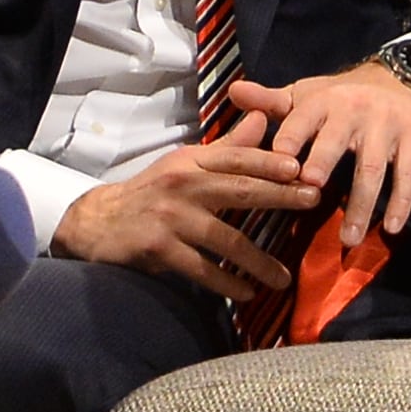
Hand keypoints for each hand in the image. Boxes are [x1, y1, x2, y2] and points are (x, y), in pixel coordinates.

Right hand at [51, 131, 321, 295]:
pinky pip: (200, 268)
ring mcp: (170, 216)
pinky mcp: (158, 247)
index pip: (237, 157)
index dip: (271, 161)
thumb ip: (228, 148)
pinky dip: (225, 283)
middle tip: (313, 201)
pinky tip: (246, 293)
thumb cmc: (152, 192)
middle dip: (279, 195)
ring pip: (225, 238)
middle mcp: (182, 183)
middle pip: (239, 190)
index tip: (302, 169)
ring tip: (282, 278)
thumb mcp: (186, 164)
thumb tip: (264, 118)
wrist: (97, 222)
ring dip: (257, 261)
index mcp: (191, 160)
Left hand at [236, 61, 410, 238]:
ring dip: (360, 204)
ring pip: (372, 168)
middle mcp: (353, 111)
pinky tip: (391, 228)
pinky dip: (401, 202)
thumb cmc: (336, 98)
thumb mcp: (303, 96)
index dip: (291, 139)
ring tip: (348, 238)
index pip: (302, 120)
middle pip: (337, 141)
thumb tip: (233, 92)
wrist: (395, 79)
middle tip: (310, 190)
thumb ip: (268, 102)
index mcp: (322, 101)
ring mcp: (386, 127)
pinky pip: (409, 174)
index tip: (278, 164)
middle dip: (324, 162)